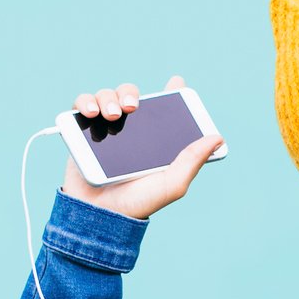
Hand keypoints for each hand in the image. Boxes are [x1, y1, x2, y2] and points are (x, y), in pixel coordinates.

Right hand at [60, 74, 225, 220]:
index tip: (177, 83)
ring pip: (106, 97)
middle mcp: (129, 131)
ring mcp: (104, 129)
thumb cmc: (138, 203)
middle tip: (133, 107)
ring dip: (107, 98)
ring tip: (111, 115)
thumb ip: (192, 160)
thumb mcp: (172, 184)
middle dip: (130, 93)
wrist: (99, 216)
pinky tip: (92, 113)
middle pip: (130, 96)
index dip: (172, 92)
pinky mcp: (81, 132)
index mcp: (152, 140)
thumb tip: (217, 138)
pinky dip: (85, 102)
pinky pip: (82, 105)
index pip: (163, 109)